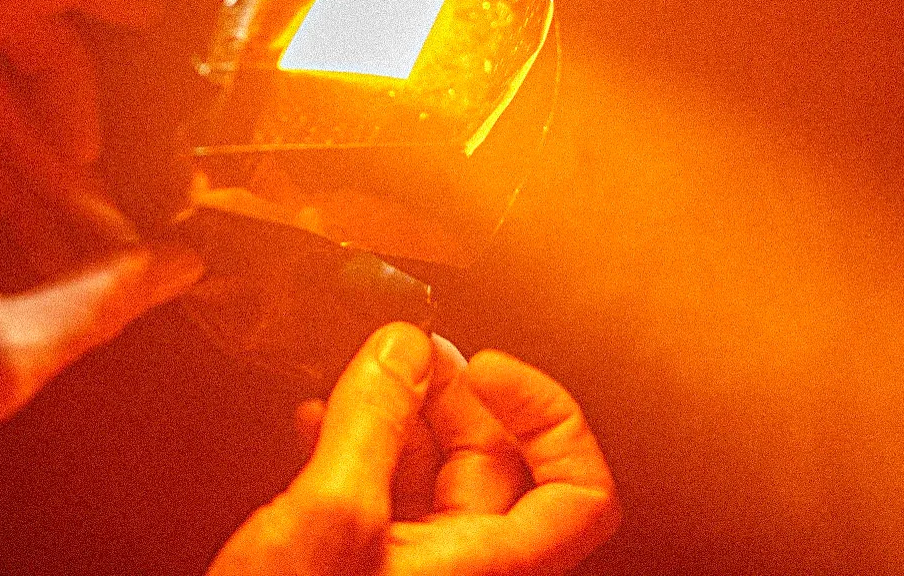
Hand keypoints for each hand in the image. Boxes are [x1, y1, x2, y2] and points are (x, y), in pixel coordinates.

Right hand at [211, 323, 618, 575]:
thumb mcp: (328, 514)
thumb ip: (372, 422)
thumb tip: (403, 350)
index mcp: (488, 573)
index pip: (580, 494)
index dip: (549, 418)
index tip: (490, 370)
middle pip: (502, 471)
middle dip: (457, 400)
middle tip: (411, 356)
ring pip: (439, 482)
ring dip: (404, 418)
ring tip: (362, 379)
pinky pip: (390, 504)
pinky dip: (364, 452)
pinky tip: (324, 425)